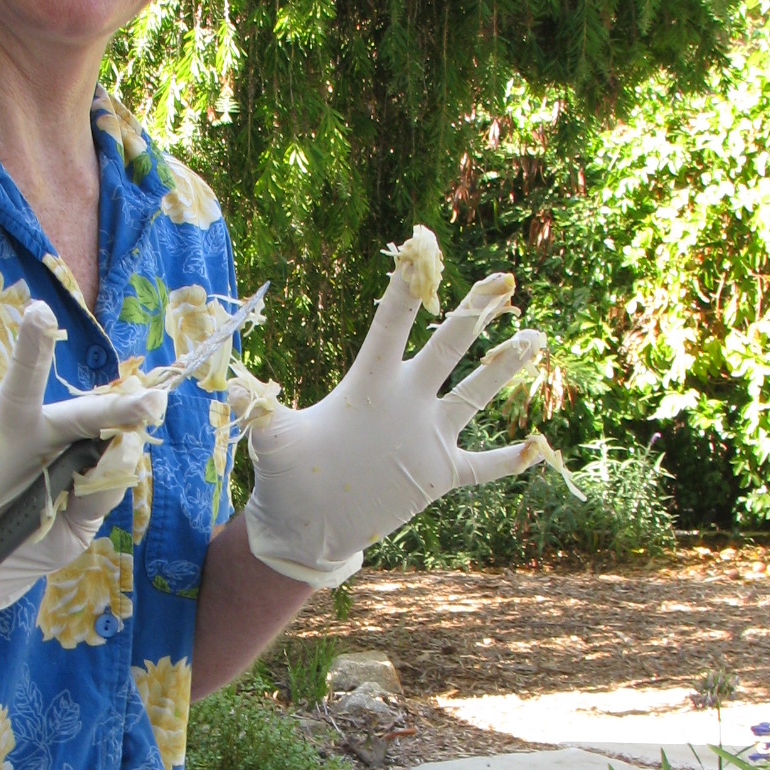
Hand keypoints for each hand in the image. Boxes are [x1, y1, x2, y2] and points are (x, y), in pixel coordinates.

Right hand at [0, 301, 162, 626]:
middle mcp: (9, 441)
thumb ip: (101, 494)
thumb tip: (128, 452)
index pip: (88, 419)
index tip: (155, 402)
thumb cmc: (35, 534)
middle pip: (21, 393)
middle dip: (30, 355)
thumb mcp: (78, 526)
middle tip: (40, 313)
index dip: (120, 411)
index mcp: (51, 444)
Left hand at [241, 241, 550, 585]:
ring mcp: (427, 434)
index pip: (391, 326)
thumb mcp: (270, 440)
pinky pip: (483, 465)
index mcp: (369, 382)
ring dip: (505, 367)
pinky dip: (510, 459)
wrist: (307, 522)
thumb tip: (230, 386)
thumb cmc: (287, 474)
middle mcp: (406, 399)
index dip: (406, 289)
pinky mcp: (439, 472)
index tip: (422, 247)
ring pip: (475, 393)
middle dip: (474, 314)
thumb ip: (260, 409)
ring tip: (535, 336)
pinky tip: (539, 445)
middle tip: (503, 280)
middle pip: (446, 346)